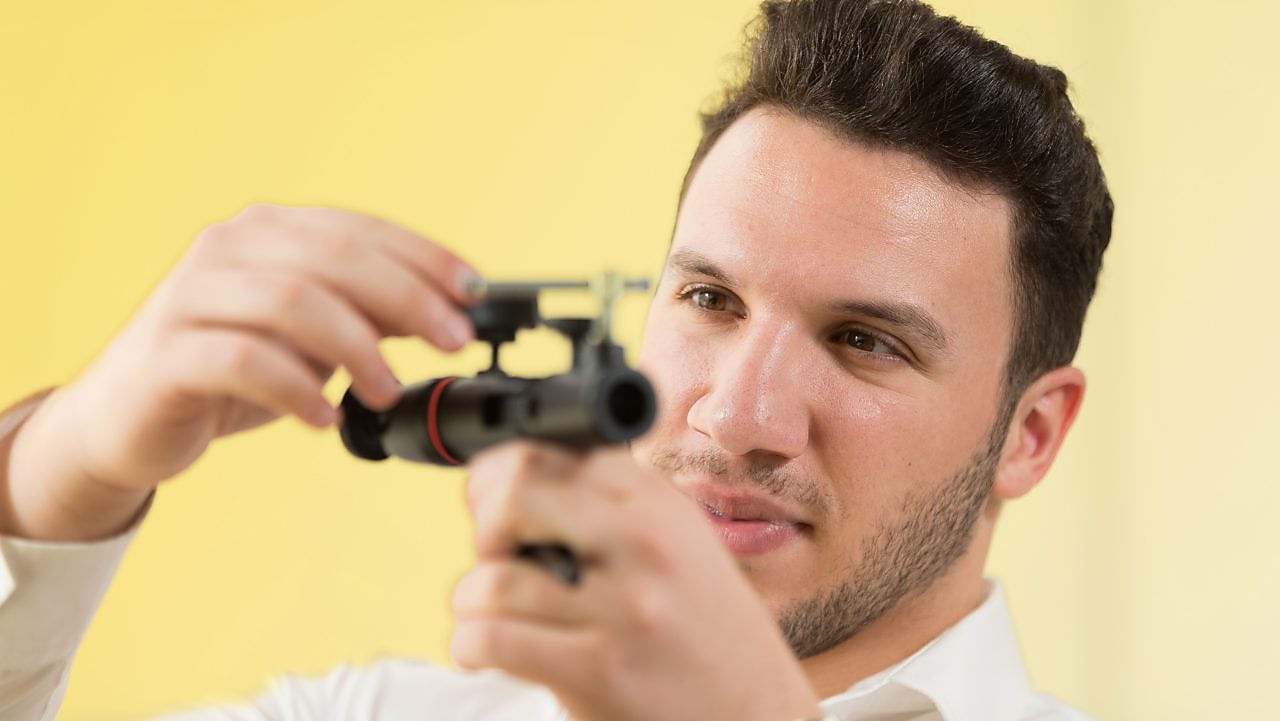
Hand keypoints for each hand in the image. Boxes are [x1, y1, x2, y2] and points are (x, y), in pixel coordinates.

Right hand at [2, 204, 478, 539]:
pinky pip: (242, 359)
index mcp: (267, 232)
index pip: (358, 228)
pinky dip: (295, 387)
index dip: (424, 257)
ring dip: (356, 346)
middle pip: (333, 257)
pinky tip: (324, 416)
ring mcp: (191, 295)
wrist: (125, 421)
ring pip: (291, 300)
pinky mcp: (166, 353)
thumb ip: (366, 315)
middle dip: (407, 297)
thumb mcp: (309, 337)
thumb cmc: (228, 371)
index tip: (474, 293)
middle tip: (453, 340)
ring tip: (387, 389)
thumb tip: (447, 312)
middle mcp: (227, 248)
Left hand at [451, 443, 822, 720]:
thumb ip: (617, 511)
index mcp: (660, 506)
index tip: (492, 501)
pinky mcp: (600, 670)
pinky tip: (485, 653)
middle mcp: (644, 544)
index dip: (503, 472)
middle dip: (484, 524)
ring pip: (493, 579)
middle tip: (492, 556)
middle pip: (517, 491)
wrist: (758, 718)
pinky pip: (494, 640)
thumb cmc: (710, 639)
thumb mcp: (683, 549)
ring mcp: (624, 607)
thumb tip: (520, 482)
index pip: (557, 450)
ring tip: (486, 616)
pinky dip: (470, 647)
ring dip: (470, 601)